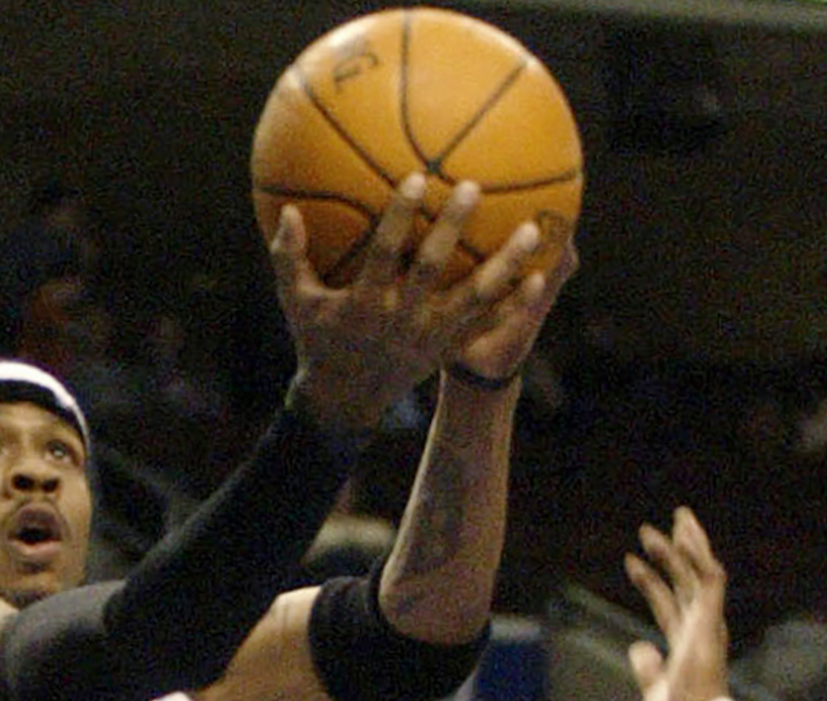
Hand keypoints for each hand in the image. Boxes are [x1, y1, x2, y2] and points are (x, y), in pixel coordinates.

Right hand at [270, 173, 572, 430]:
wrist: (345, 398)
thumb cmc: (318, 337)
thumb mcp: (295, 301)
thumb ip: (289, 257)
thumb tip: (286, 211)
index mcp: (364, 302)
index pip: (383, 252)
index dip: (400, 216)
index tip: (417, 177)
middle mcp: (400, 318)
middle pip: (431, 267)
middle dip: (452, 228)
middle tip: (472, 187)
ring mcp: (429, 335)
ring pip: (472, 296)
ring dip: (503, 264)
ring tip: (531, 230)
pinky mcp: (447, 349)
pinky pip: (486, 325)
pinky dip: (513, 303)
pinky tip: (540, 277)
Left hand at [622, 506, 731, 700]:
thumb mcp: (653, 688)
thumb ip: (647, 666)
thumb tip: (638, 646)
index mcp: (686, 643)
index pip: (667, 603)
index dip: (650, 582)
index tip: (631, 561)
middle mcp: (699, 628)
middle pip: (685, 581)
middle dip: (672, 553)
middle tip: (657, 529)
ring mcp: (707, 622)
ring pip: (699, 573)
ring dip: (687, 545)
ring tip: (675, 519)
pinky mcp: (711, 619)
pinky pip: (709, 578)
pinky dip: (699, 556)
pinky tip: (687, 536)